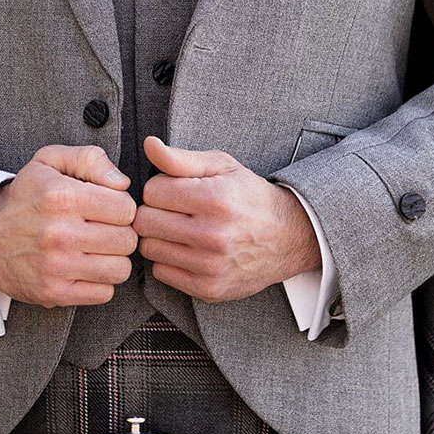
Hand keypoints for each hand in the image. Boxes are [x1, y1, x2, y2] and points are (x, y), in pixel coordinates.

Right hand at [0, 144, 137, 307]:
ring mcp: (57, 266)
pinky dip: (100, 282)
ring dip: (113, 259)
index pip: (126, 208)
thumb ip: (91, 159)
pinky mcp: (55, 292)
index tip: (107, 208)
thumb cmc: (26, 196)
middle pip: (127, 240)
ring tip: (96, 249)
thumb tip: (123, 183)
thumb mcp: (50, 161)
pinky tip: (85, 267)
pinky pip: (104, 293)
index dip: (121, 207)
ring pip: (120, 269)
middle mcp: (60, 233)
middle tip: (102, 229)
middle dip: (120, 232)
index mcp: (62, 197)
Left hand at [135, 135, 321, 301]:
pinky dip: (168, 260)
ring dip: (159, 237)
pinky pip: (161, 272)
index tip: (174, 190)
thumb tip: (150, 145)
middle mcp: (213, 235)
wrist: (287, 237)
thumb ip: (181, 158)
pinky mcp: (208, 288)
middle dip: (154, 211)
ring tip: (180, 229)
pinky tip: (187, 249)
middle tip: (174, 210)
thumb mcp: (221, 166)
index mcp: (215, 199)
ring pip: (149, 248)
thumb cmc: (250, 197)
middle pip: (145, 221)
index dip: (160, 187)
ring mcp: (210, 265)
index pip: (152, 191)